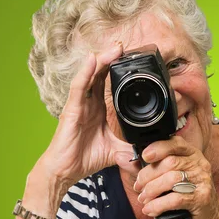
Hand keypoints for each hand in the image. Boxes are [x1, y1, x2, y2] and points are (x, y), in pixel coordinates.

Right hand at [35, 42, 132, 188]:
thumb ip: (132, 148)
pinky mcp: (72, 108)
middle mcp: (91, 102)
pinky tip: (92, 59)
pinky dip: (86, 72)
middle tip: (128, 48)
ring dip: (103, 60)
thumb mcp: (117, 151)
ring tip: (116, 48)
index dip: (122, 73)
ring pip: (92, 75)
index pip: (113, 85)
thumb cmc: (87, 157)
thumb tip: (151, 153)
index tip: (137, 63)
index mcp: (101, 109)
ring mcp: (81, 104)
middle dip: (115, 60)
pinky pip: (79, 86)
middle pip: (103, 75)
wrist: (67, 170)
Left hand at [133, 136, 218, 218]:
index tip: (144, 156)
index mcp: (192, 155)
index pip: (176, 143)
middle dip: (148, 175)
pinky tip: (150, 209)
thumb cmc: (186, 196)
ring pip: (171, 180)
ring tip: (143, 199)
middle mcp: (200, 165)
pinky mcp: (202, 198)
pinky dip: (158, 205)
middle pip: (170, 163)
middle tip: (138, 187)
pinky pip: (175, 199)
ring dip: (152, 190)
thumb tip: (121, 157)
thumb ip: (149, 168)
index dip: (158, 148)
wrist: (208, 218)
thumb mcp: (171, 178)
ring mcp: (202, 181)